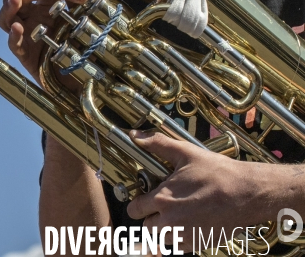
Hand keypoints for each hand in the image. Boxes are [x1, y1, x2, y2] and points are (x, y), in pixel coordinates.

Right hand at [0, 0, 87, 84]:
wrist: (82, 72)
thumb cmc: (76, 40)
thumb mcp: (78, 12)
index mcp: (43, 4)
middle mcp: (31, 17)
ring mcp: (25, 34)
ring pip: (6, 18)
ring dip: (10, 7)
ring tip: (17, 0)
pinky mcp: (25, 54)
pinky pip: (13, 43)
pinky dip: (13, 35)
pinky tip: (17, 28)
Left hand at [127, 130, 273, 250]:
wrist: (245, 193)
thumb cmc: (216, 172)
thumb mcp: (185, 152)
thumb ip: (157, 143)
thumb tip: (136, 135)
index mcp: (164, 199)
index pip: (135, 209)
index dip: (138, 202)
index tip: (145, 197)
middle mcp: (170, 222)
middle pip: (147, 227)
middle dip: (151, 216)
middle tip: (163, 204)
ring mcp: (184, 236)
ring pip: (162, 238)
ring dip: (165, 228)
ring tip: (178, 212)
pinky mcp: (198, 244)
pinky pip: (179, 246)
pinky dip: (181, 236)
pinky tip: (191, 220)